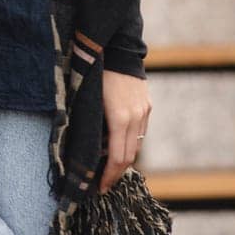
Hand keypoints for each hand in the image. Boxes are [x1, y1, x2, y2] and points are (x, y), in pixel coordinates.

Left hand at [99, 69, 150, 193]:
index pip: (117, 158)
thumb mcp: (88, 100)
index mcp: (119, 117)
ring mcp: (144, 111)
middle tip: (104, 183)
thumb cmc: (95, 72)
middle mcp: (136, 117)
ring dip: (125, 158)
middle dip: (117, 173)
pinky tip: (118, 143)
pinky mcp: (147, 105)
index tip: (101, 188)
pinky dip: (130, 141)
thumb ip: (91, 126)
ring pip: (137, 145)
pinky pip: (140, 131)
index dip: (109, 176)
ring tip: (110, 166)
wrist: (118, 46)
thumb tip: (87, 151)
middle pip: (130, 156)